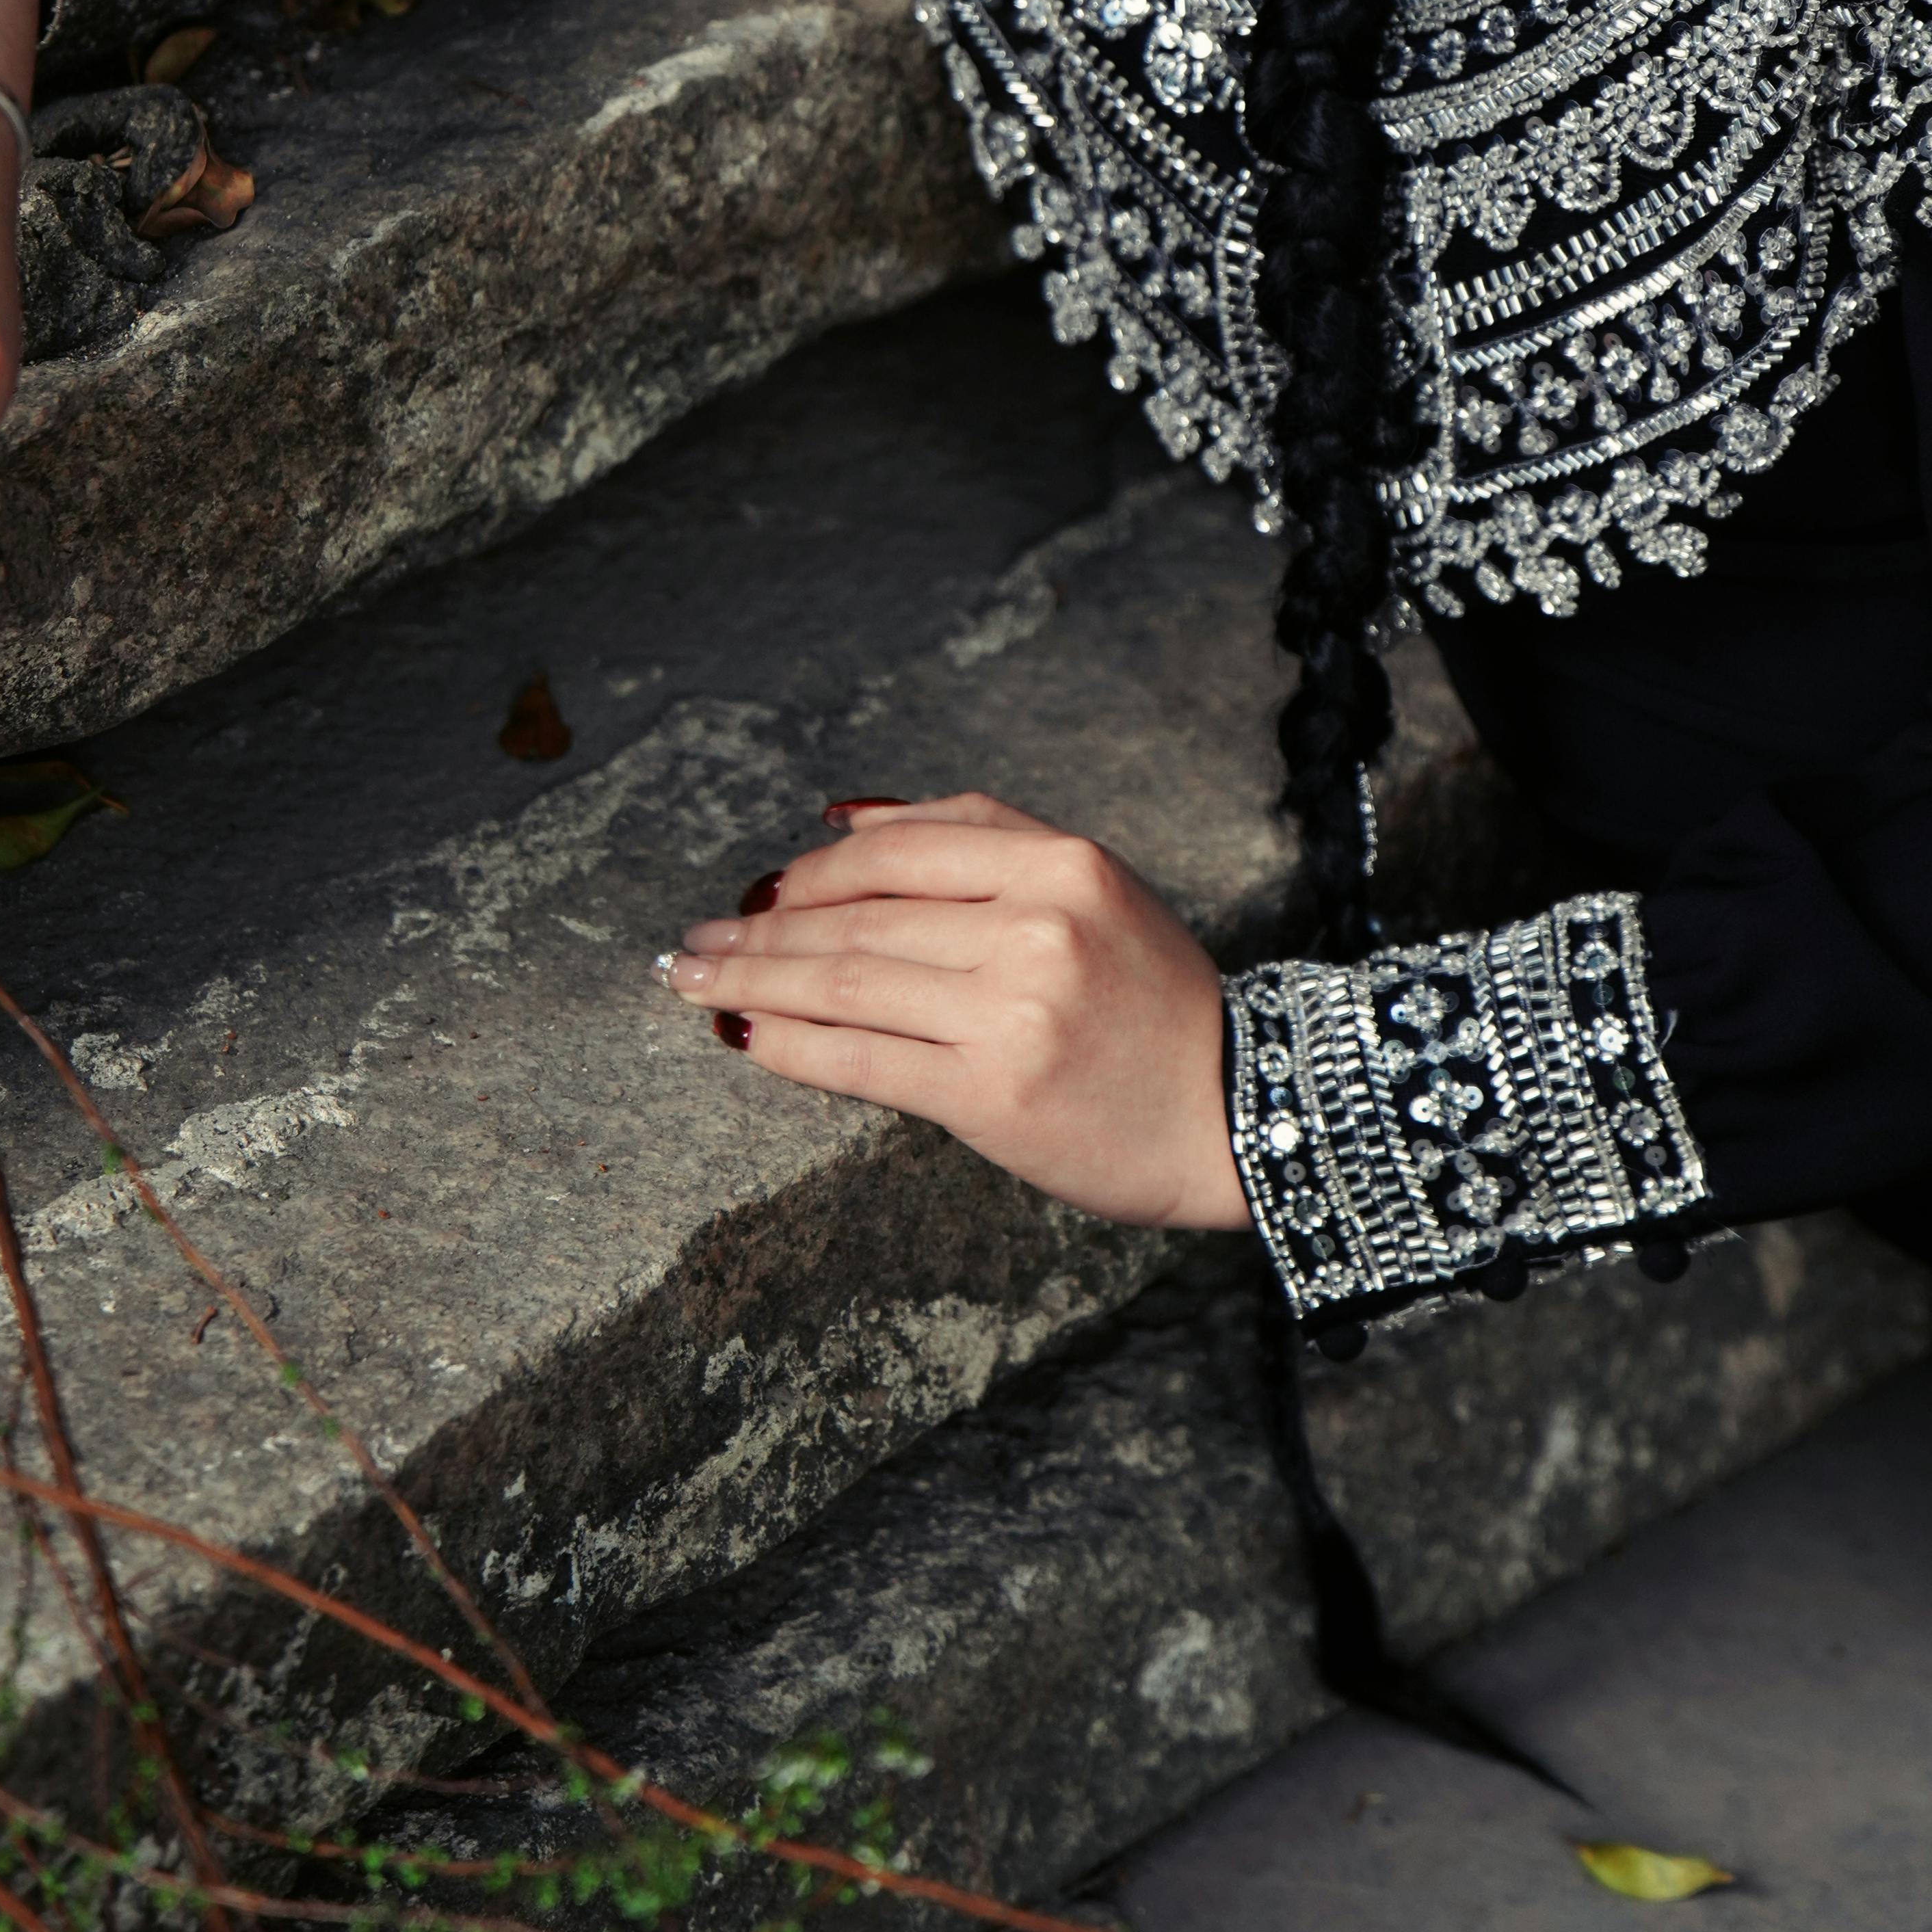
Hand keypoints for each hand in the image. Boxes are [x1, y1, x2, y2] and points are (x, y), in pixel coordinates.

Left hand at [666, 793, 1250, 1232]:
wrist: (1240, 1112)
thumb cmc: (1153, 1000)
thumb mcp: (1090, 888)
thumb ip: (979, 840)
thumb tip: (843, 820)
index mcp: (1061, 863)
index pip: (899, 849)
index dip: (811, 870)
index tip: (757, 890)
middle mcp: (1036, 927)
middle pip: (858, 919)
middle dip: (758, 929)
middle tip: (692, 941)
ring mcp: (1013, 1011)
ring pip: (845, 983)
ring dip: (750, 980)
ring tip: (691, 980)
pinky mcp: (992, 1094)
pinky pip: (861, 1059)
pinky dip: (788, 1045)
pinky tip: (743, 1036)